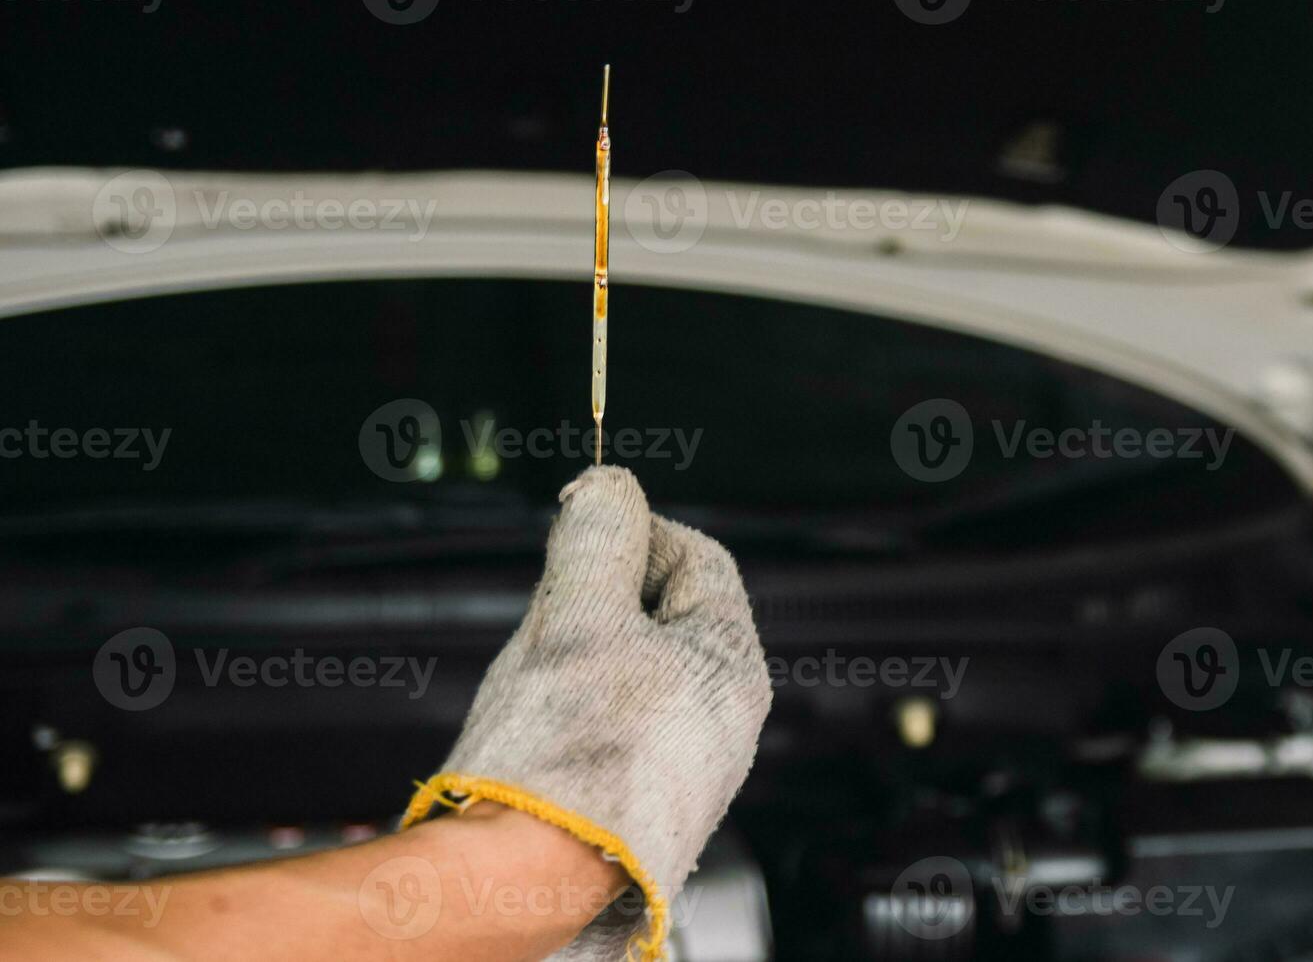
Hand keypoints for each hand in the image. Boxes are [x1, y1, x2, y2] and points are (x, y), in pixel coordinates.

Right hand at [402, 466, 771, 959]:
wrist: (525, 884)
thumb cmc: (563, 763)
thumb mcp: (578, 615)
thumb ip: (599, 536)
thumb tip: (609, 485)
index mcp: (731, 666)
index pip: (697, 557)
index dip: (637, 529)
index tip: (582, 527)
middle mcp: (723, 719)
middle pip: (662, 612)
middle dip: (598, 598)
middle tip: (549, 616)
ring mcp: (686, 764)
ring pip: (632, 666)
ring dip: (580, 653)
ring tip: (537, 681)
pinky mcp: (645, 798)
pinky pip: (616, 720)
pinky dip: (575, 704)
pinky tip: (540, 725)